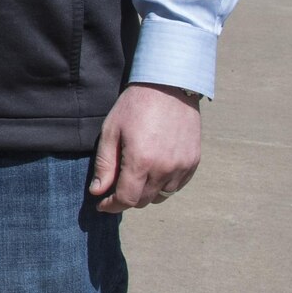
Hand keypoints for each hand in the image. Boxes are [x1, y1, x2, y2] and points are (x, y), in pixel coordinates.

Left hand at [89, 83, 201, 212]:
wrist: (169, 86)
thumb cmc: (135, 106)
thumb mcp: (111, 132)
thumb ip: (104, 165)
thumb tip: (98, 191)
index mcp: (141, 162)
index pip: (127, 199)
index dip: (112, 206)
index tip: (102, 204)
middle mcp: (165, 169)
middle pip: (144, 200)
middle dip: (126, 199)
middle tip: (114, 189)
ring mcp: (182, 166)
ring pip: (161, 195)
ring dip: (146, 193)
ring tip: (134, 178)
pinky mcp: (194, 161)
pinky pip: (177, 186)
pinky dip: (163, 185)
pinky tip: (153, 172)